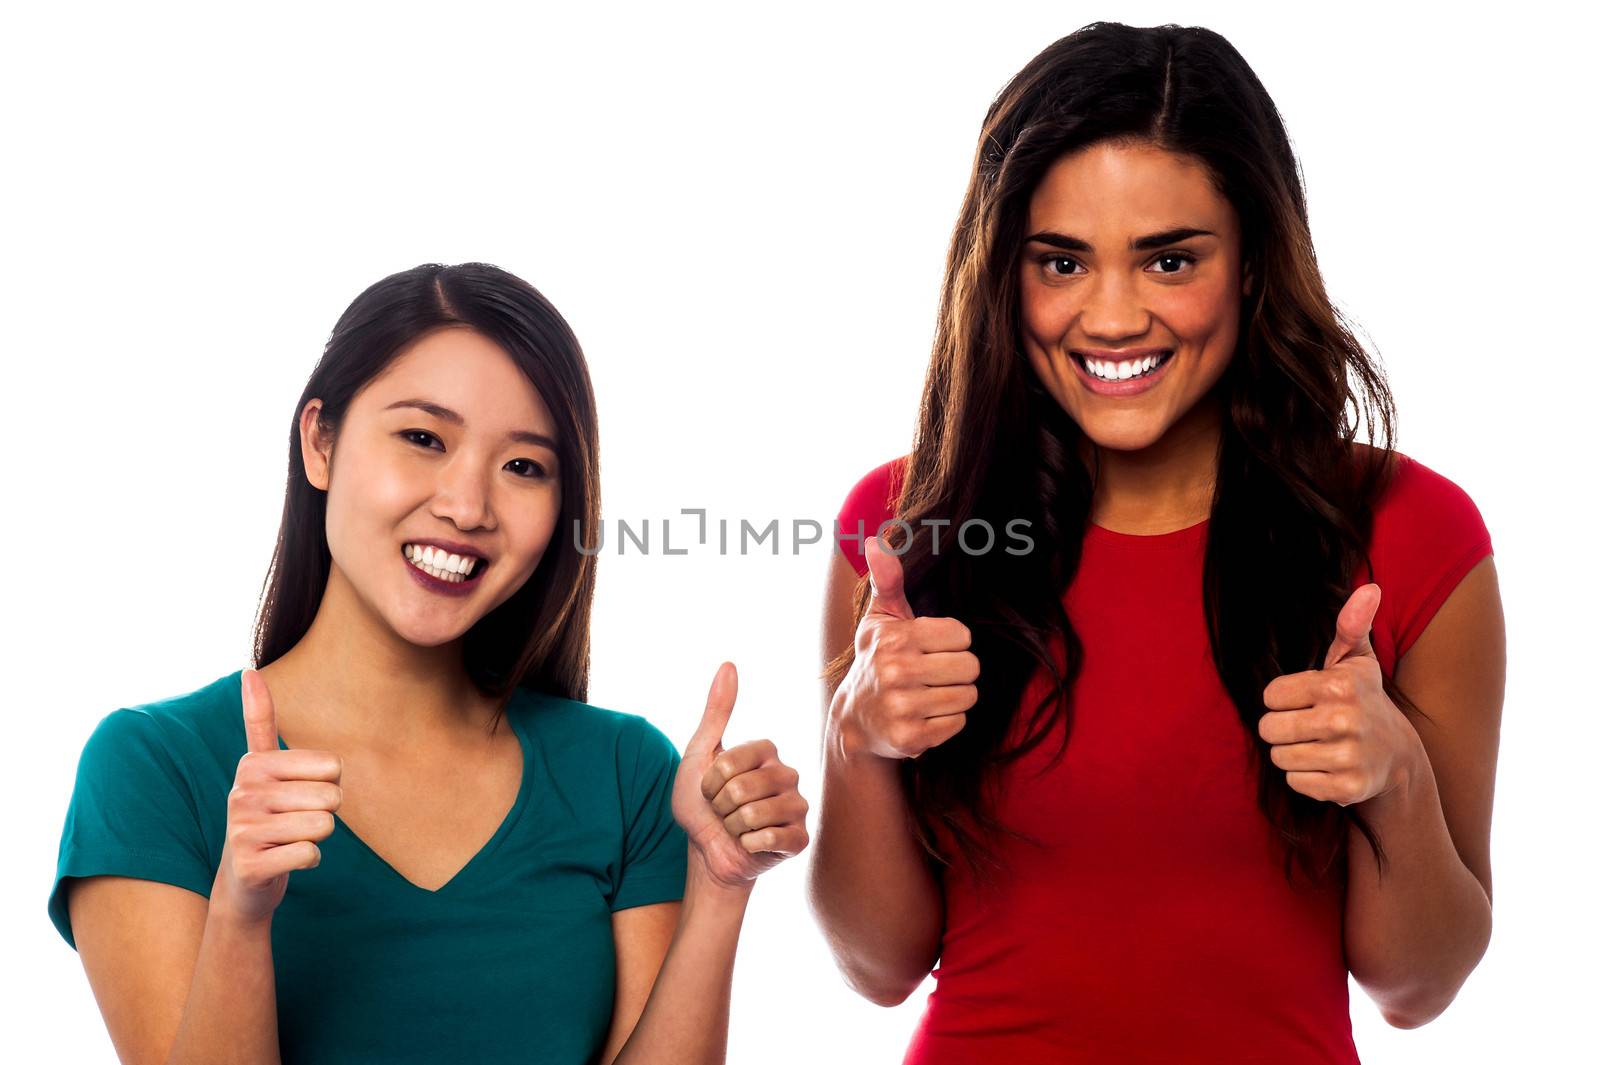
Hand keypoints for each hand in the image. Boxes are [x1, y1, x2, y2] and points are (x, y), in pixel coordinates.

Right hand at [213, 668, 342, 925]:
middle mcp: (242, 791)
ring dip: (315, 838)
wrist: (243, 881)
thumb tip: (249, 670)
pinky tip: (283, 860)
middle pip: (332, 797)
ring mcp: (242, 828)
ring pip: (323, 826)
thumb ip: (258, 721)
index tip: (298, 793)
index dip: (328, 784)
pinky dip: (307, 860)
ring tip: (288, 840)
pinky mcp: (250, 863)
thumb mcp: (262, 769)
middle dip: (324, 814)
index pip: (332, 766)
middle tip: (294, 822)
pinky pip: (309, 854)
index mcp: (253, 764)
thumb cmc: (266, 817)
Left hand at [672, 662, 809, 889]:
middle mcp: (788, 774)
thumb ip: (717, 711)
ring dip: (733, 827)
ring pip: (755, 814)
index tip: (711, 788)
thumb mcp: (700, 753)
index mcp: (767, 751)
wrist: (707, 852)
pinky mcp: (800, 838)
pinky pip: (773, 837)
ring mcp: (798, 806)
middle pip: (742, 788)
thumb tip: (728, 664)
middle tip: (724, 812)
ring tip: (736, 828)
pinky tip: (751, 844)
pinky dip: (749, 844)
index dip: (710, 781)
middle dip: (720, 806)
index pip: (731, 762)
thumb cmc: (702, 804)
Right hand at [830, 535, 978, 759]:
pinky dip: (947, 721)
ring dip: (954, 697)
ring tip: (930, 694)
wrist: (855, 719)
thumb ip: (888, 581)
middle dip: (958, 671)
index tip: (930, 649)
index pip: (962, 636)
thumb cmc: (876, 660)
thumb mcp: (880, 619)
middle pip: (970, 667)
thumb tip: (877, 542)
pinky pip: (957, 723)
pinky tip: (925, 716)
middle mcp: (897, 672)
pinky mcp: (910, 738)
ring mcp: (903, 707)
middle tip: (934, 674)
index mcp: (898, 638)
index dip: (952, 643)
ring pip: (967, 696)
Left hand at [1258, 583, 1422, 807]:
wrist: (1398, 756)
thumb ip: (1352, 625)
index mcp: (1338, 685)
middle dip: (1281, 729)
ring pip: (1280, 758)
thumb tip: (1369, 588)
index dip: (1282, 699)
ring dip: (1292, 754)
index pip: (1270, 696)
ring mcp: (1348, 757)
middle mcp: (1345, 720)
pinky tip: (1328, 767)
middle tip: (1308, 726)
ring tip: (1319, 746)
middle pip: (1269, 729)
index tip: (1306, 700)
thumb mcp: (1356, 661)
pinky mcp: (1347, 789)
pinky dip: (1305, 778)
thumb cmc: (1363, 700)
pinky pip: (1295, 783)